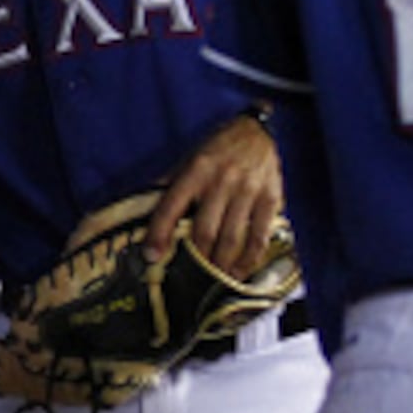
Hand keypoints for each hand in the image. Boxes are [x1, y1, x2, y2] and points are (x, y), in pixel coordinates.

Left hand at [144, 113, 280, 278]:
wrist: (257, 131)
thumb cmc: (217, 149)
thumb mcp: (189, 159)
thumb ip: (169, 185)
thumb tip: (141, 210)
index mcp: (195, 171)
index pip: (171, 207)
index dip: (159, 233)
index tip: (151, 255)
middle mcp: (222, 181)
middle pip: (204, 230)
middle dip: (196, 259)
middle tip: (189, 279)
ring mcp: (248, 190)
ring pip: (232, 238)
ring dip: (221, 265)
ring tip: (213, 281)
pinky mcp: (271, 198)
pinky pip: (259, 235)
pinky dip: (249, 259)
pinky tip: (239, 272)